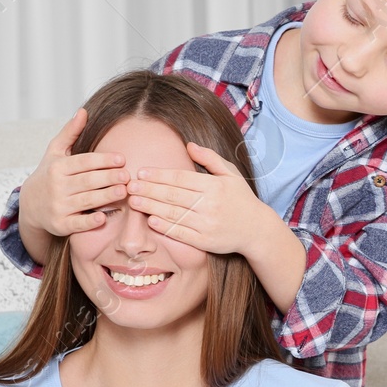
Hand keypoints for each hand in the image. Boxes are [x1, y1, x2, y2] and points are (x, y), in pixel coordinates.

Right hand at [19, 107, 130, 236]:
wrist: (30, 206)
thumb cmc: (49, 174)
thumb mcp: (55, 152)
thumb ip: (70, 133)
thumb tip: (83, 111)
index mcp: (58, 167)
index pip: (83, 162)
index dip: (103, 160)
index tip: (122, 159)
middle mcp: (56, 186)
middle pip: (87, 181)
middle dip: (108, 177)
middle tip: (127, 176)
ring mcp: (58, 206)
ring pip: (85, 201)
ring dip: (105, 196)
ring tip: (124, 191)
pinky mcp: (60, 225)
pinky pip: (77, 224)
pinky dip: (89, 221)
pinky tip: (103, 217)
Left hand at [125, 141, 267, 256]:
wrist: (257, 230)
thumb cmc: (242, 199)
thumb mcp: (231, 174)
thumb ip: (210, 159)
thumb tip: (189, 145)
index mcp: (214, 186)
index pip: (180, 178)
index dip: (159, 175)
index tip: (142, 172)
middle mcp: (210, 205)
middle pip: (173, 195)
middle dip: (149, 189)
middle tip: (130, 185)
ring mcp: (207, 224)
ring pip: (173, 214)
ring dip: (151, 207)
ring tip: (134, 201)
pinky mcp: (206, 241)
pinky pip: (181, 233)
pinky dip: (165, 227)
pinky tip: (151, 220)